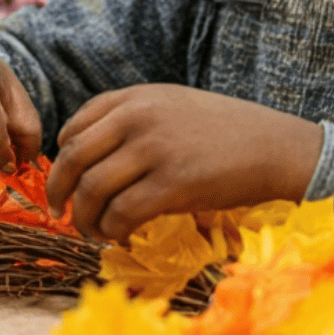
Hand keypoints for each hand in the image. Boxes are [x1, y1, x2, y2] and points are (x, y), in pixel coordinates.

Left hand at [45, 85, 324, 242]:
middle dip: (59, 190)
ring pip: (93, 189)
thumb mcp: (173, 106)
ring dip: (85, 218)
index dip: (61, 158)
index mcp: (135, 98)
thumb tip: (93, 154)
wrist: (275, 147)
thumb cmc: (227, 131)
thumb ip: (134, 119)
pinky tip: (120, 236)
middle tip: (58, 212)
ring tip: (92, 231)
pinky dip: (113, 230)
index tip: (65, 180)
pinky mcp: (172, 184)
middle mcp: (138, 118)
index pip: (75, 125)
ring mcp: (154, 150)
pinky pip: (122, 213)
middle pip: (74, 157)